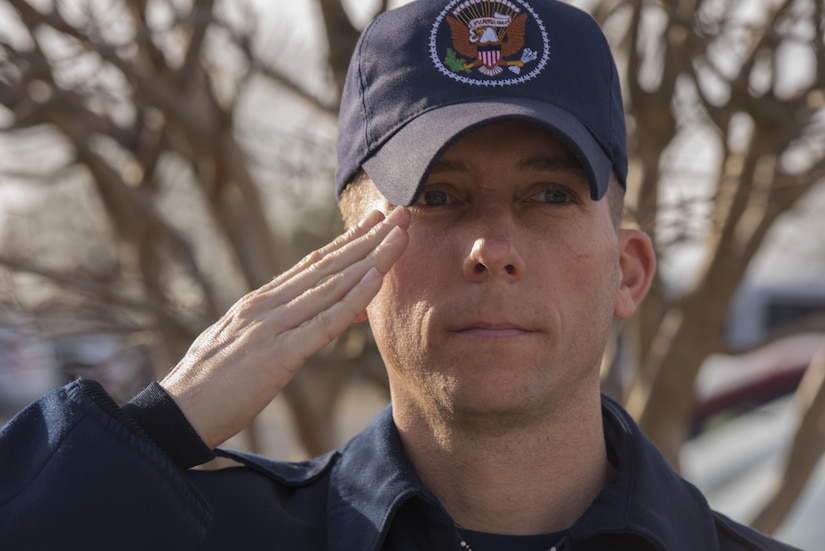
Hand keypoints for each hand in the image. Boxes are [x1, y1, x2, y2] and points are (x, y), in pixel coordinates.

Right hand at [160, 207, 409, 448]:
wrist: (176, 415)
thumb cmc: (209, 385)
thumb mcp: (244, 346)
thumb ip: (276, 330)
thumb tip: (306, 321)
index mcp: (260, 302)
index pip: (313, 264)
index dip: (348, 241)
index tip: (376, 221)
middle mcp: (267, 305)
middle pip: (328, 265)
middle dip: (369, 238)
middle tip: (403, 212)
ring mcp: (272, 327)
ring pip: (332, 285)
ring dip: (371, 258)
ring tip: (401, 234)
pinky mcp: (277, 356)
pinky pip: (323, 324)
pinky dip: (353, 299)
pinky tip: (376, 278)